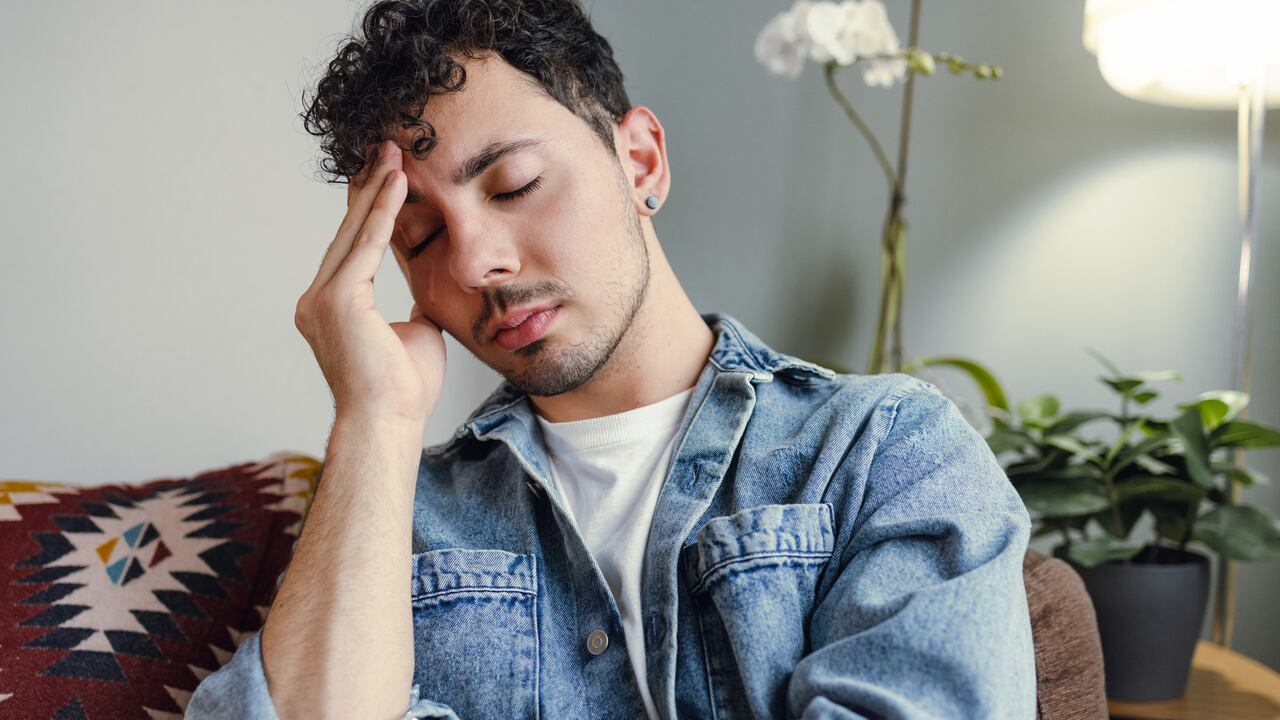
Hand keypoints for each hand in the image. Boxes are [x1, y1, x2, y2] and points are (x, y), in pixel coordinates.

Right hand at [294, 140, 446, 425]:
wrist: (389, 421)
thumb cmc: (403, 389)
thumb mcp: (414, 333)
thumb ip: (412, 306)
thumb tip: (426, 292)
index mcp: (332, 307)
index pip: (353, 246)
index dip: (371, 209)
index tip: (387, 174)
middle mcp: (318, 299)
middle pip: (348, 230)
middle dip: (369, 187)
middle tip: (386, 147)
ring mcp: (323, 299)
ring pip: (354, 231)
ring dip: (377, 189)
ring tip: (393, 152)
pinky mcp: (339, 300)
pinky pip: (366, 245)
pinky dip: (384, 212)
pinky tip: (398, 183)